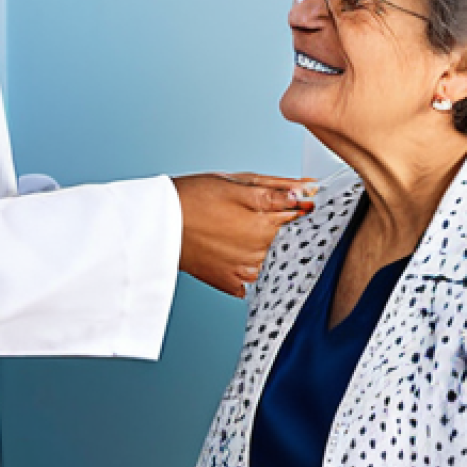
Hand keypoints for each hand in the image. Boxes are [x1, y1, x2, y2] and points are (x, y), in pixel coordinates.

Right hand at [173, 172, 316, 297]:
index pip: (298, 216)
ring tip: (232, 230)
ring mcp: (244, 271)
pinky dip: (245, 267)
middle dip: (273, 224)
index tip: (286, 200)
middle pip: (283, 238)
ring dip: (260, 246)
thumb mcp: (236, 184)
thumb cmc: (193, 197)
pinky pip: (248, 279)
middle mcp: (261, 253)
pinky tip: (229, 251)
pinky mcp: (228, 282)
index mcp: (266, 226)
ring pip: (267, 258)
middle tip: (245, 212)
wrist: (157, 223)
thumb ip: (277, 190)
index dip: (293, 205)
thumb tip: (309, 191)